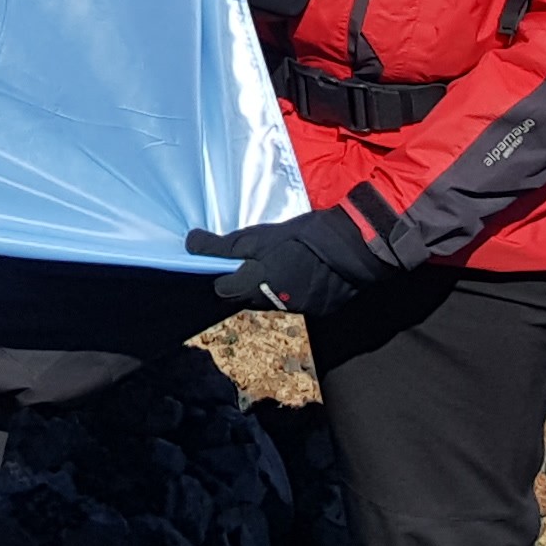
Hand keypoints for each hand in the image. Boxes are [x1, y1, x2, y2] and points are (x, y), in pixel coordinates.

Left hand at [188, 200, 382, 312]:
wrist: (354, 246)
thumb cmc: (305, 235)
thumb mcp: (261, 235)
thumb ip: (227, 246)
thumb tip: (191, 243)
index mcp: (258, 283)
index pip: (224, 291)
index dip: (223, 277)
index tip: (226, 266)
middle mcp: (275, 302)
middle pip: (248, 298)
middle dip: (247, 282)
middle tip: (255, 262)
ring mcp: (299, 308)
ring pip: (273, 301)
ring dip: (271, 287)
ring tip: (282, 265)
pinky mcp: (320, 310)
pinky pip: (298, 302)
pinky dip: (296, 290)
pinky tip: (304, 274)